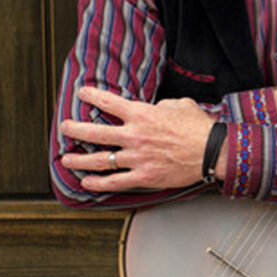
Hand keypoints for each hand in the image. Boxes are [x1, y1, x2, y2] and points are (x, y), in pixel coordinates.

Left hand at [59, 87, 215, 191]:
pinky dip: (98, 183)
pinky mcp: (144, 176)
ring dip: (79, 159)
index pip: (110, 103)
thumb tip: (153, 108)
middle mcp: (135, 136)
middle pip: (95, 132)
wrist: (212, 151)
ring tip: (66, 159)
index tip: (81, 93)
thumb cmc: (198, 127)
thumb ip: (160, 105)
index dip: (92, 96)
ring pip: (100, 160)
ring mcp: (137, 158)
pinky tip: (86, 182)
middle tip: (64, 127)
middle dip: (75, 129)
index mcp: (142, 115)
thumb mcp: (179, 105)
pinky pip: (115, 181)